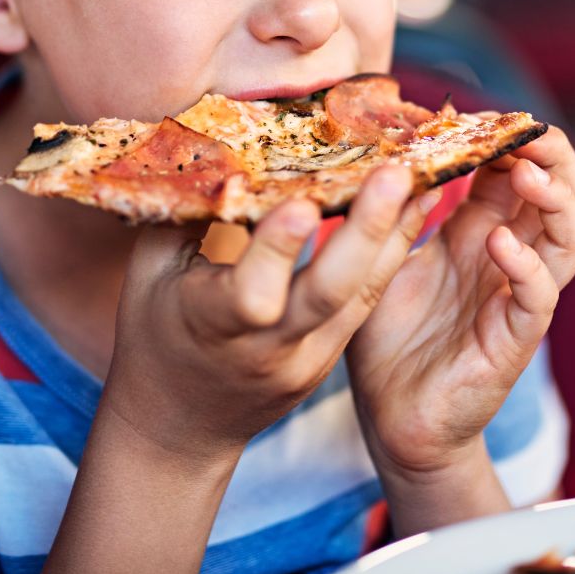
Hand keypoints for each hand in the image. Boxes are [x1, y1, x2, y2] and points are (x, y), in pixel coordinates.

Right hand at [101, 165, 438, 461]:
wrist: (179, 426)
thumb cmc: (155, 332)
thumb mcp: (150, 272)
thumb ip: (186, 214)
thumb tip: (219, 147)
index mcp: (210, 324)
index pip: (251, 293)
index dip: (276, 249)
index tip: (302, 201)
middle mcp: (266, 348)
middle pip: (326, 294)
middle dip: (364, 231)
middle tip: (395, 173)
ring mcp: (306, 359)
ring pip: (360, 297)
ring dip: (394, 235)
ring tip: (424, 176)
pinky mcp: (329, 358)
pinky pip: (365, 303)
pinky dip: (390, 255)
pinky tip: (413, 211)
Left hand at [346, 125, 574, 478]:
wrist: (388, 414)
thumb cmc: (385, 335)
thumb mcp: (383, 259)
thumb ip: (396, 214)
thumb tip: (392, 153)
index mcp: (474, 233)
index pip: (510, 173)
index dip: (508, 138)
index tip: (486, 111)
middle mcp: (502, 258)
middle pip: (555, 196)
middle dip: (551, 158)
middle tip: (528, 130)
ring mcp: (512, 297)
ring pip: (566, 241)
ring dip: (554, 202)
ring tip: (526, 172)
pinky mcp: (511, 339)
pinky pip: (537, 299)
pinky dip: (527, 267)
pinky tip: (499, 244)